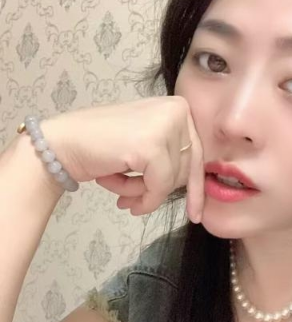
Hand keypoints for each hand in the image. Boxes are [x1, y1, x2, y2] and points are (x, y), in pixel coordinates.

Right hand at [41, 96, 204, 220]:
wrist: (63, 143)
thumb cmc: (101, 146)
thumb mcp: (147, 143)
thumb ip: (172, 156)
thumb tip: (198, 189)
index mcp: (177, 107)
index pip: (196, 154)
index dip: (195, 187)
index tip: (195, 214)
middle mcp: (176, 110)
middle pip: (186, 170)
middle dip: (157, 189)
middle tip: (130, 197)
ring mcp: (165, 126)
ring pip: (172, 182)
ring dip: (142, 192)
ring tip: (116, 185)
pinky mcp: (151, 146)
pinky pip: (159, 188)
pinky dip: (141, 198)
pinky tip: (117, 193)